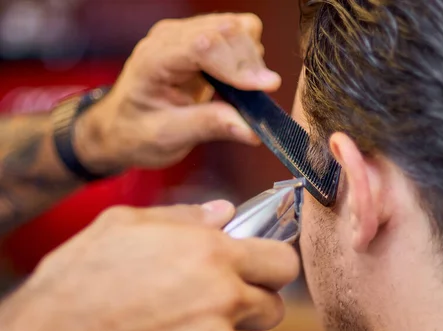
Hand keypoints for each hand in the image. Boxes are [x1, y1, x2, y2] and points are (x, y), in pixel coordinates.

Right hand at [0, 201, 298, 330]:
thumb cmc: (82, 281)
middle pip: (274, 306)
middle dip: (254, 302)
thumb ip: (186, 216)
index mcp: (212, 254)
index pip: (283, 262)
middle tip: (220, 300)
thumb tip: (225, 213)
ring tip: (177, 328)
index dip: (273, 265)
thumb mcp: (126, 225)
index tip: (261, 269)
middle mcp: (225, 298)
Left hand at [74, 13, 280, 172]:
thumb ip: (208, 126)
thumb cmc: (136, 132)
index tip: (265, 87)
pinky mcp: (203, 40)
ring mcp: (187, 34)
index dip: (238, 64)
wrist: (122, 126)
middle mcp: (171, 38)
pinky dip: (249, 56)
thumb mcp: (167, 137)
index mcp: (154, 59)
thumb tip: (251, 129)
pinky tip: (240, 81)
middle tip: (258, 100)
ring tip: (245, 93)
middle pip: (227, 30)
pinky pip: (238, 34)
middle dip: (250, 64)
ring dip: (252, 59)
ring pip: (238, 27)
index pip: (203, 45)